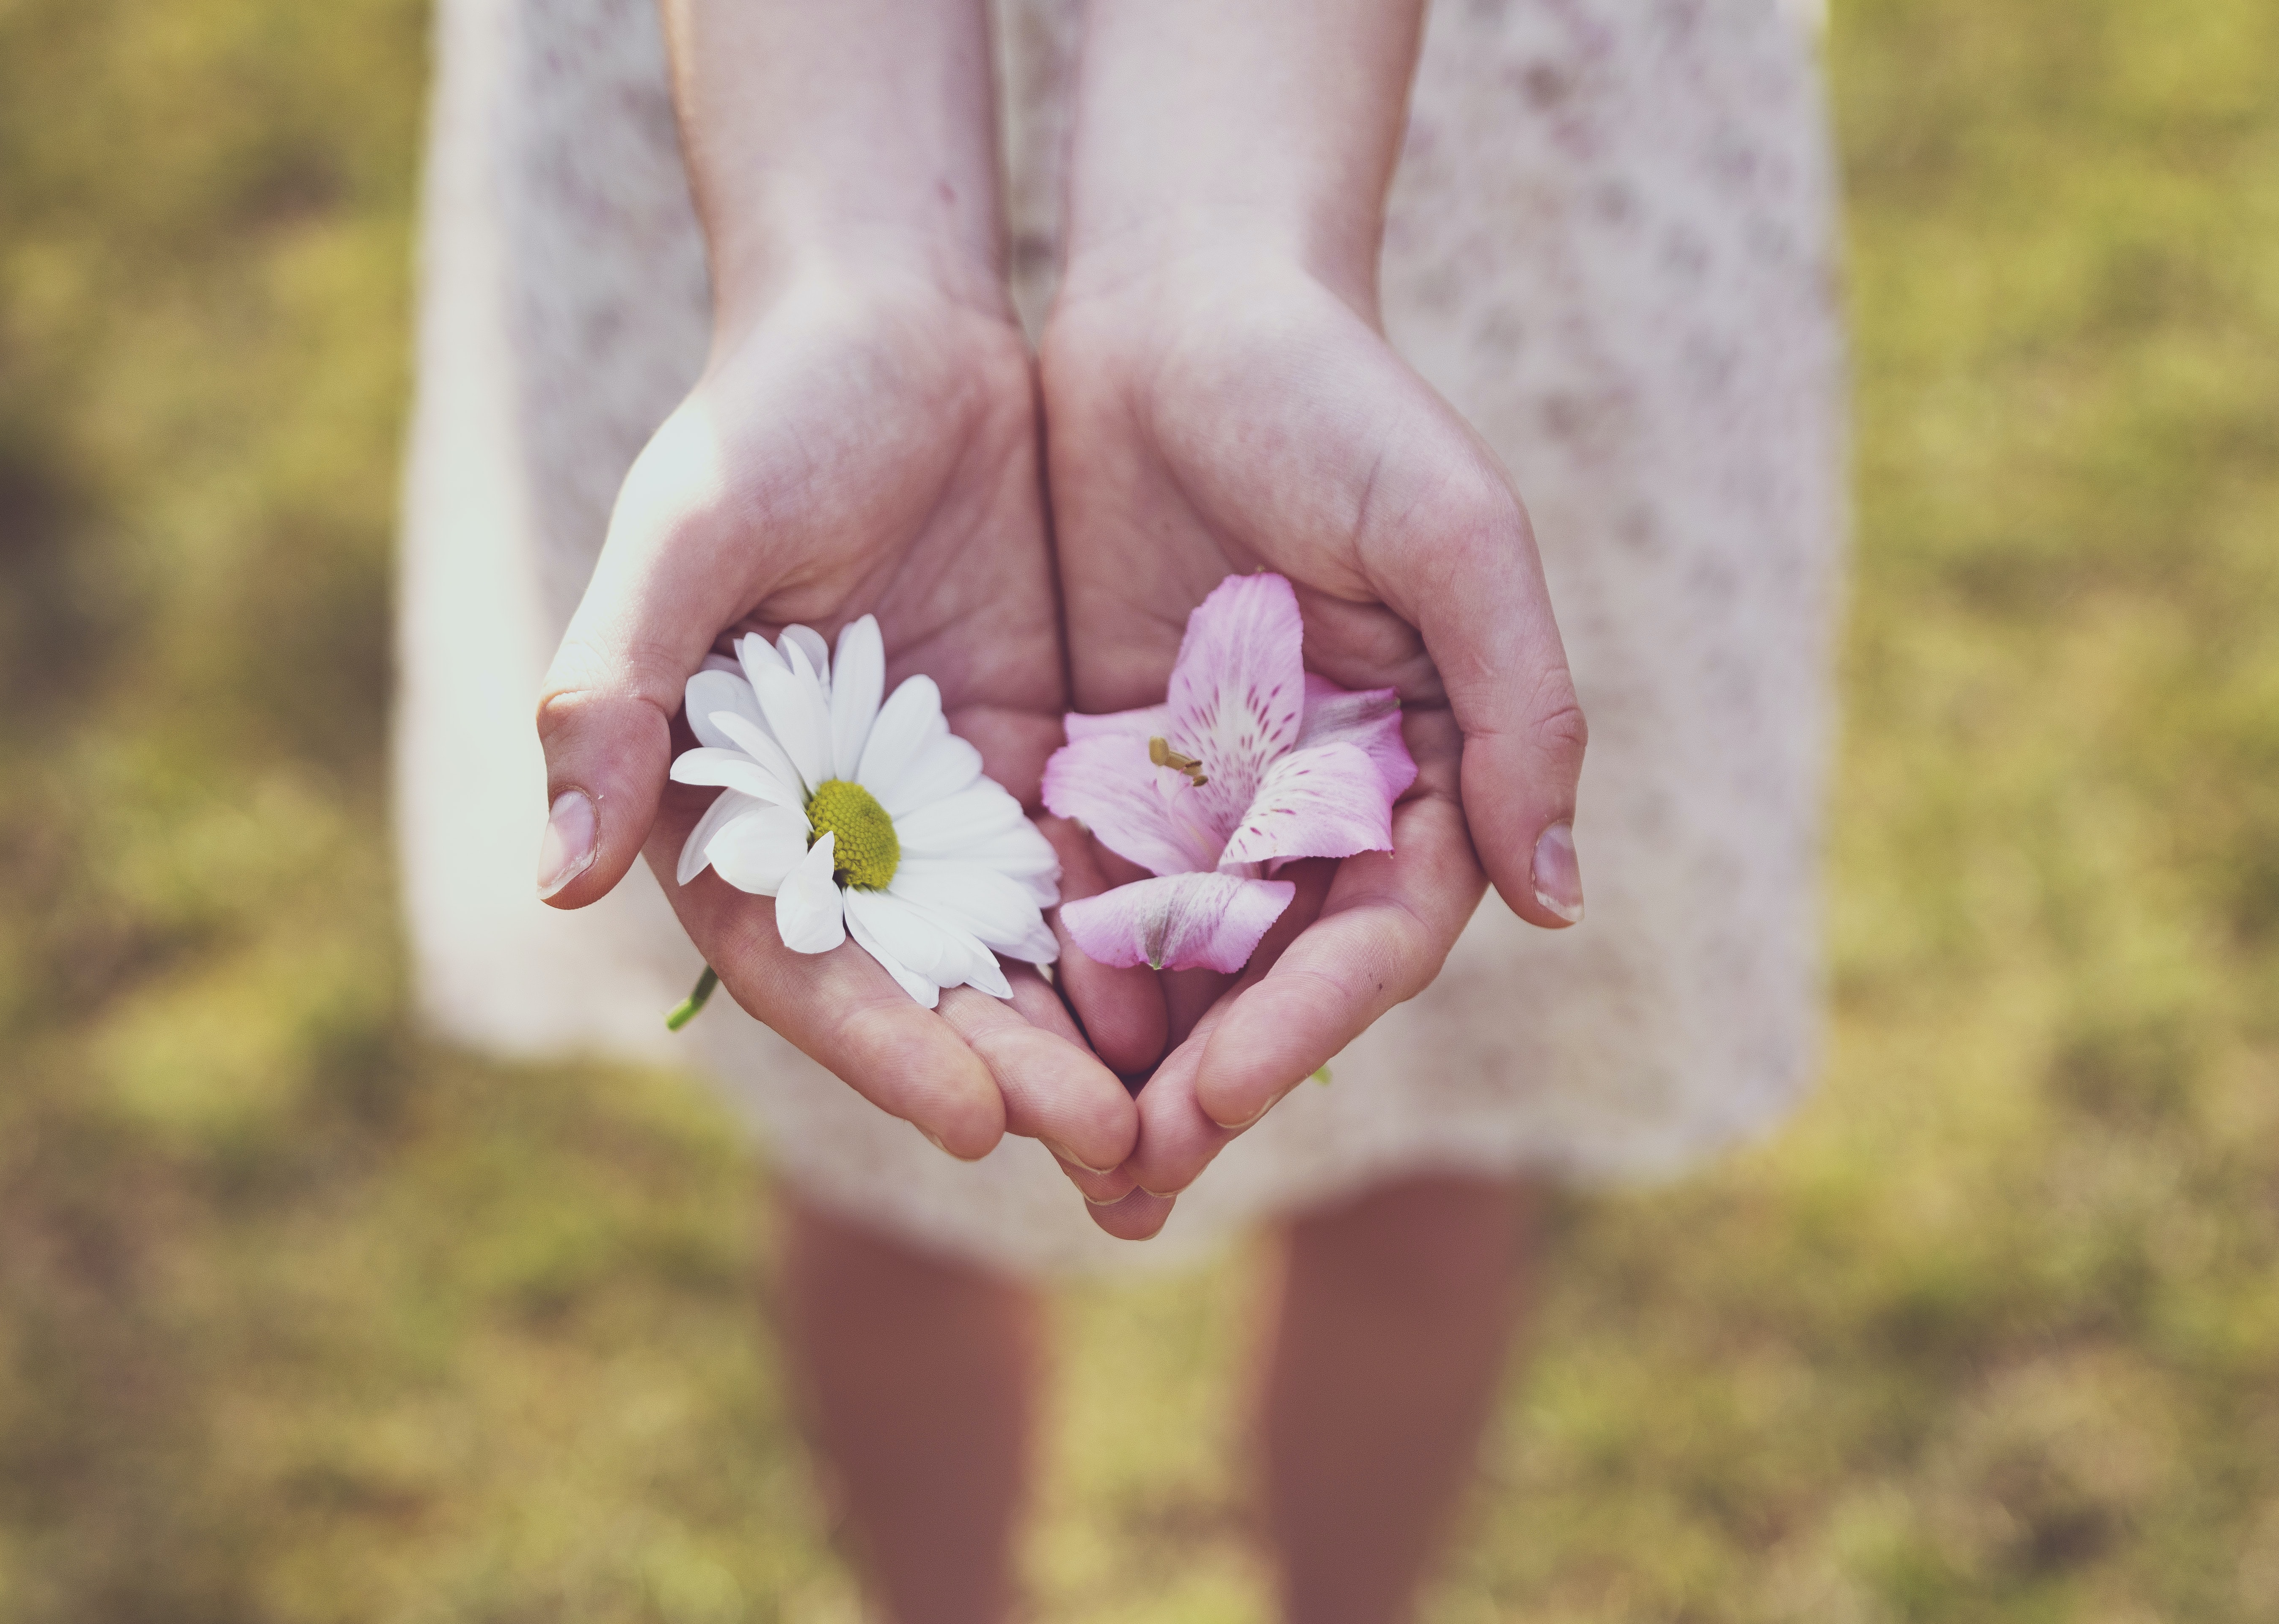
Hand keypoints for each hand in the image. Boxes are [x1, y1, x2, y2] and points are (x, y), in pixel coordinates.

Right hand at [536, 266, 1138, 1186]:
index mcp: (725, 808)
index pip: (801, 961)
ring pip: (1011, 953)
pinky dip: (1136, 943)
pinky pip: (1084, 872)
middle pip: (919, 985)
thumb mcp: (684, 539)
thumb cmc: (765, 416)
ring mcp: (935, 804)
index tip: (975, 1116)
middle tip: (1109, 1146)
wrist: (890, 325)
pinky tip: (1215, 1005)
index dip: (882, 1046)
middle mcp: (828, 832)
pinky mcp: (1027, 761)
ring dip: (1083, 1038)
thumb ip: (616, 698)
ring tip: (1171, 1115)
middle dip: (1008, 1069)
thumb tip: (552, 877)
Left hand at [1041, 250, 1588, 1236]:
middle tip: (1128, 1184)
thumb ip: (1517, 706)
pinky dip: (1048, 960)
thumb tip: (1560, 898)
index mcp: (1418, 763)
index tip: (1220, 1100)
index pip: (1368, 934)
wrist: (1183, 299)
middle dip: (1207, 1081)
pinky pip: (1076, 877)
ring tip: (1059, 1158)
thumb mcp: (1452, 535)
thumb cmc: (1338, 398)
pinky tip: (999, 1035)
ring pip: (1169, 953)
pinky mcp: (1106, 752)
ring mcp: (1209, 785)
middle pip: (1268, 973)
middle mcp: (1316, 796)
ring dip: (1121, 1059)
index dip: (1301, 1024)